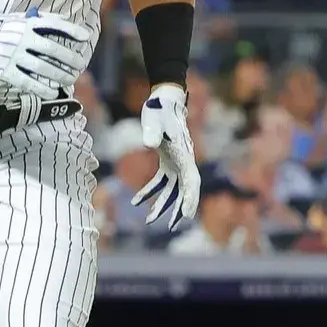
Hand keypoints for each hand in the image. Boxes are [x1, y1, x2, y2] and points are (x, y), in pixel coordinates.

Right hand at [0, 10, 91, 98]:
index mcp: (26, 24)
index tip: (85, 37)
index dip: (72, 32)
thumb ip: (39, 19)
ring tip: (70, 79)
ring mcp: (14, 56)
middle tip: (80, 65)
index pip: (54, 26)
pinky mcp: (5, 71)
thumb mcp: (15, 17)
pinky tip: (52, 92)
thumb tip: (63, 19)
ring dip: (60, 75)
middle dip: (70, 58)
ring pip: (43, 67)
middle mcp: (22, 39)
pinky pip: (27, 81)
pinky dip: (41, 88)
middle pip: (53, 50)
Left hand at [133, 84, 199, 229]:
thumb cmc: (160, 108)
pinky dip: (150, 191)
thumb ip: (153, 132)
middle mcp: (184, 161)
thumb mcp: (155, 119)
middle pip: (185, 190)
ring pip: (173, 189)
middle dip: (179, 210)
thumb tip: (148, 144)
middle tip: (170, 227)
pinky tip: (135, 201)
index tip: (186, 215)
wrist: (164, 98)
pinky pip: (161, 181)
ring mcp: (176, 162)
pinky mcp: (167, 161)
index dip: (190, 198)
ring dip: (163, 205)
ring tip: (149, 221)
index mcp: (184, 154)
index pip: (192, 181)